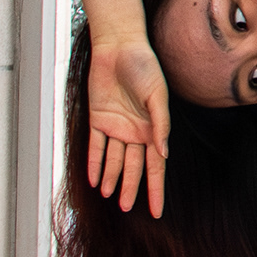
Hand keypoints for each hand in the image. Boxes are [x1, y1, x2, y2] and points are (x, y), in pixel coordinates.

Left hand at [87, 36, 170, 217]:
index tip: (157, 210)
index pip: (155, 166)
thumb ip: (160, 124)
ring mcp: (116, 127)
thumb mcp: (157, 95)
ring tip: (109, 196)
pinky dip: (94, 162)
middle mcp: (135, 131)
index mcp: (152, 128)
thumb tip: (163, 153)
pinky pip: (95, 146)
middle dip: (131, 188)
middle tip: (128, 208)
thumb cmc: (144, 66)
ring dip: (111, 178)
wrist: (118, 46)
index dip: (156, 189)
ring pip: (113, 160)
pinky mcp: (98, 119)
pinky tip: (93, 178)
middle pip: (133, 167)